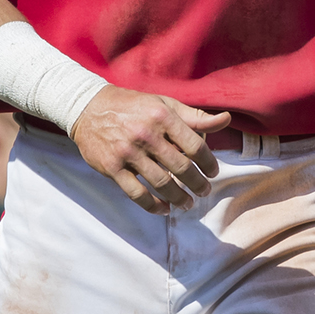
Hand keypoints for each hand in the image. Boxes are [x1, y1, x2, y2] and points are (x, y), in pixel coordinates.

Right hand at [69, 86, 228, 214]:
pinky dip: (152, 206)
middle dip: (197, 183)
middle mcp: (146, 134)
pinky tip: (164, 209)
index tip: (213, 172)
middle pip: (180, 167)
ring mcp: (128, 153)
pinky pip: (136, 193)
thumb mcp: (164, 104)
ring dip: (179, 198)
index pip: (194, 145)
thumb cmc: (133, 106)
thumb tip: (226, 120)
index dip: (208, 162)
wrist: (88, 108)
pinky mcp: (112, 168)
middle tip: (205, 191)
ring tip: (188, 204)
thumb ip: (195, 116)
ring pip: (161, 183)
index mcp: (162, 116)